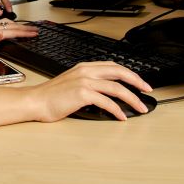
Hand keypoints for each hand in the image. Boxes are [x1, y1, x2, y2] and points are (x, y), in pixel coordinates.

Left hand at [0, 20, 36, 52]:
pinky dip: (1, 19)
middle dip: (24, 29)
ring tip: (23, 26)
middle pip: (12, 27)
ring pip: (5, 24)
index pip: (13, 32)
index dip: (25, 33)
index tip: (35, 32)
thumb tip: (3, 33)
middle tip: (35, 30)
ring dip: (15, 25)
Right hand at [30, 62, 151, 121]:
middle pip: (119, 72)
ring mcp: (84, 81)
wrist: (36, 101)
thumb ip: (89, 83)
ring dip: (132, 99)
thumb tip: (108, 93)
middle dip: (137, 81)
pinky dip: (117, 110)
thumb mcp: (73, 83)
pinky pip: (107, 101)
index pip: (114, 66)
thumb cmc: (52, 96)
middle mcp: (86, 71)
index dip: (130, 74)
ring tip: (140, 108)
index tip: (140, 82)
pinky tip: (122, 116)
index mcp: (85, 67)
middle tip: (147, 91)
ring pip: (117, 87)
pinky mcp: (82, 94)